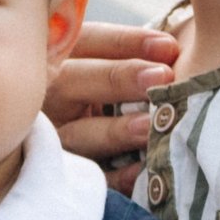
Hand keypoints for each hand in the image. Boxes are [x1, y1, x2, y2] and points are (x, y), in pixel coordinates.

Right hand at [49, 23, 178, 192]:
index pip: (88, 42)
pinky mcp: (63, 175)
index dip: (126, 42)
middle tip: (162, 76)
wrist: (55, 154)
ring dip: (115, 130)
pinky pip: (89, 177)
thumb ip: (130, 55)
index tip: (169, 47)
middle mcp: (49, 96)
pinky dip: (115, 176)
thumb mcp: (102, 67)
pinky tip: (141, 172)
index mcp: (58, 59)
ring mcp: (51, 138)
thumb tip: (171, 50)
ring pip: (76, 133)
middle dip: (119, 78)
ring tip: (150, 126)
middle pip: (73, 81)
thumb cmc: (104, 94)